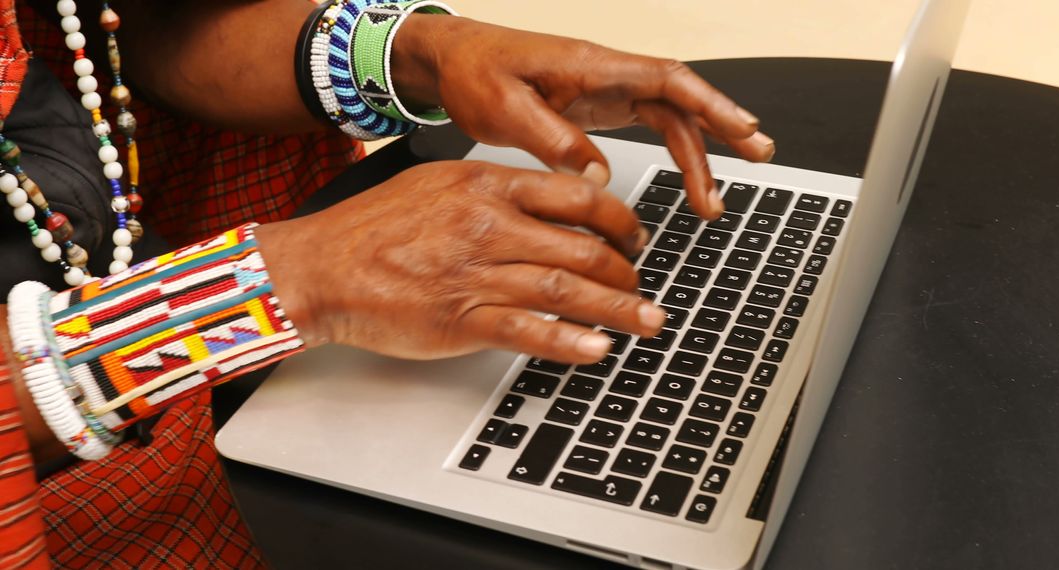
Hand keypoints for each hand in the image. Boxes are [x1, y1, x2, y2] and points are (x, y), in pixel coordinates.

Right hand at [255, 161, 664, 362]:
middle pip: (583, 246)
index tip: (634, 237)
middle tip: (644, 285)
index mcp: (486, 187)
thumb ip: (494, 191)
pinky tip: (598, 349)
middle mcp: (487, 226)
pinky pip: (528, 330)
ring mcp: (475, 274)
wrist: (321, 267)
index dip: (620, 220)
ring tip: (648, 321)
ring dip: (617, 309)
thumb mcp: (437, 184)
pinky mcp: (460, 320)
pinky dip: (569, 341)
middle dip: (627, 270)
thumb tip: (550, 203)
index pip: (577, 196)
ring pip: (566, 289)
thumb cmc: (374, 228)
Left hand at [392, 15, 774, 219]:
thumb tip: (596, 175)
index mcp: (591, 67)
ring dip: (697, 155)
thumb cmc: (474, 73)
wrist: (451, 63)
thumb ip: (552, 140)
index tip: (743, 128)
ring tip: (713, 201)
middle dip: (722, 129)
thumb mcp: (505, 108)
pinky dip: (672, 153)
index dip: (710, 103)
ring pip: (669, 118)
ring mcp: (606, 91)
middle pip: (681, 100)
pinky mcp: (597, 107)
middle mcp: (607, 75)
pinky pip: (649, 127)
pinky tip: (683, 180)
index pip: (666, 79)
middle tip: (758, 158)